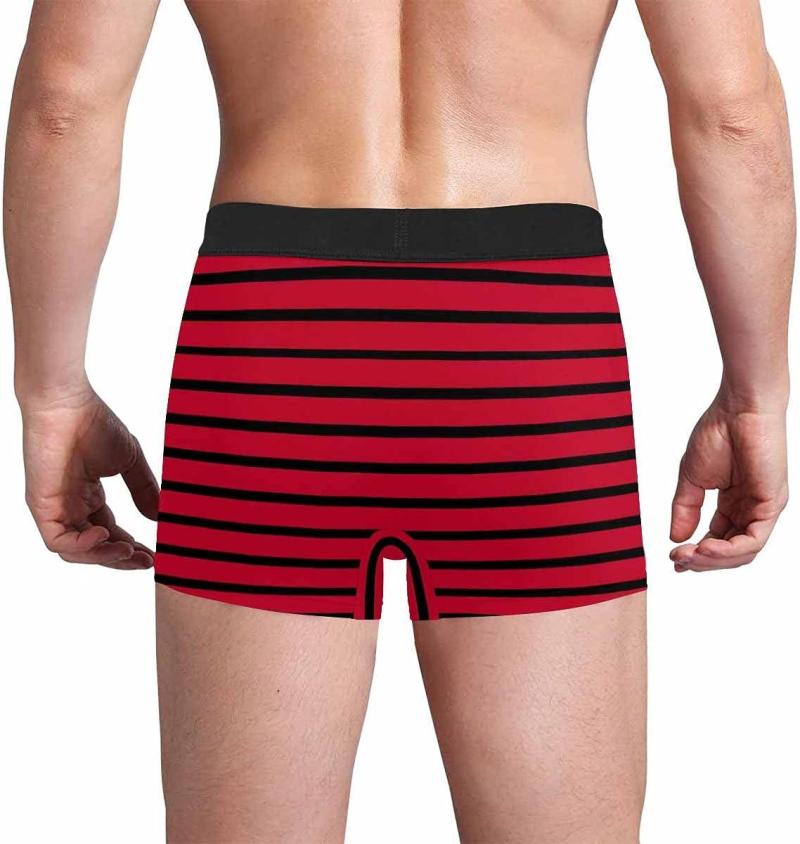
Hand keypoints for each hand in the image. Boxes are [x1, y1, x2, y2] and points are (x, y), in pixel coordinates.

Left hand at [21, 388, 159, 568]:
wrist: (67, 403)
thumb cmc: (93, 423)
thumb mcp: (128, 461)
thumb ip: (143, 490)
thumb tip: (159, 517)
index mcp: (88, 497)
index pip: (110, 534)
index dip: (131, 548)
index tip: (155, 555)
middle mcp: (70, 506)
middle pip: (94, 548)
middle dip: (121, 559)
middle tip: (147, 561)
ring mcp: (54, 508)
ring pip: (76, 551)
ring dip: (104, 557)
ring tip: (129, 552)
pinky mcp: (42, 506)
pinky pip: (58, 541)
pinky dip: (82, 546)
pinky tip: (105, 536)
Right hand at [670, 398, 787, 571]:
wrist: (738, 408)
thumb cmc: (718, 432)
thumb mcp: (691, 478)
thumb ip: (684, 509)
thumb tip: (675, 537)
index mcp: (734, 502)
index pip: (718, 539)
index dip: (697, 554)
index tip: (675, 561)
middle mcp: (751, 509)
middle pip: (731, 552)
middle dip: (702, 561)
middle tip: (678, 560)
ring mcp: (763, 508)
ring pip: (743, 552)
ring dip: (713, 560)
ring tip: (688, 556)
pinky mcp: (772, 505)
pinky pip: (754, 540)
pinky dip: (729, 550)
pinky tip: (706, 547)